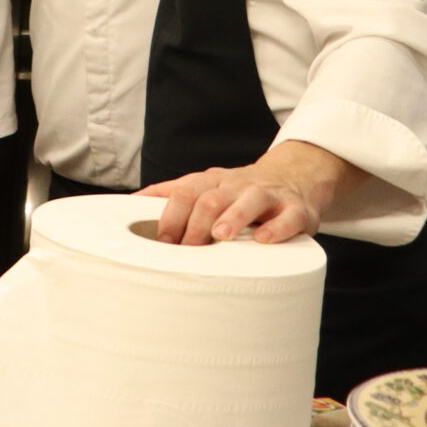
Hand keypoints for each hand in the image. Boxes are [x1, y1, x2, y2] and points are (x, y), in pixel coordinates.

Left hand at [138, 140, 353, 245]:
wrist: (294, 176)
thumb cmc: (238, 191)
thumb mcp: (206, 186)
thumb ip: (171, 194)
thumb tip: (130, 203)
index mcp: (211, 181)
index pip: (184, 192)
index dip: (170, 216)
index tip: (161, 241)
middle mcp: (237, 185)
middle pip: (211, 197)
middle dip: (196, 223)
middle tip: (187, 249)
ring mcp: (268, 195)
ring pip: (249, 200)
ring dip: (232, 217)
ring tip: (220, 235)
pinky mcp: (297, 210)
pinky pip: (288, 216)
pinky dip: (276, 228)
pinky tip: (263, 239)